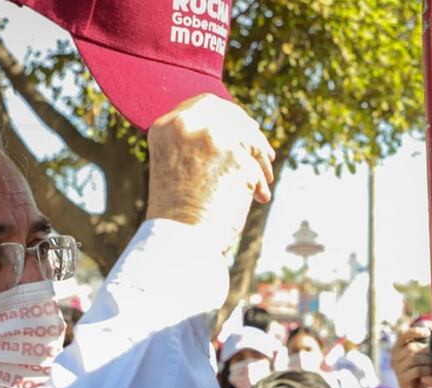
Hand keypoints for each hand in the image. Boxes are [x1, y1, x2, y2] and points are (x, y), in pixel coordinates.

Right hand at [145, 94, 274, 237]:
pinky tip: (260, 196)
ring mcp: (211, 137)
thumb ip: (197, 145)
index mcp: (165, 127)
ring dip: (260, 158)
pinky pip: (257, 162)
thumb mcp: (175, 168)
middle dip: (251, 132)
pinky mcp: (235, 156)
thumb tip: (236, 136)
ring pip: (249, 138)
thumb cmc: (177, 214)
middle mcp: (186, 125)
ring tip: (265, 179)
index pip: (204, 104)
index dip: (230, 114)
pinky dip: (261, 179)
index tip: (246, 127)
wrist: (178, 240)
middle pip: (231, 114)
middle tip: (265, 151)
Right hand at [390, 326, 431, 387]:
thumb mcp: (421, 358)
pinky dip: (426, 371)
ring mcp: (397, 369)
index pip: (403, 335)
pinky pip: (417, 371)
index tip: (428, 332)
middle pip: (411, 348)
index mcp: (397, 349)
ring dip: (427, 362)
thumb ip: (422, 347)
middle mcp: (394, 358)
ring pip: (414, 359)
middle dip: (426, 352)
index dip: (415, 331)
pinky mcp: (403, 379)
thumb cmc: (421, 374)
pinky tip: (431, 373)